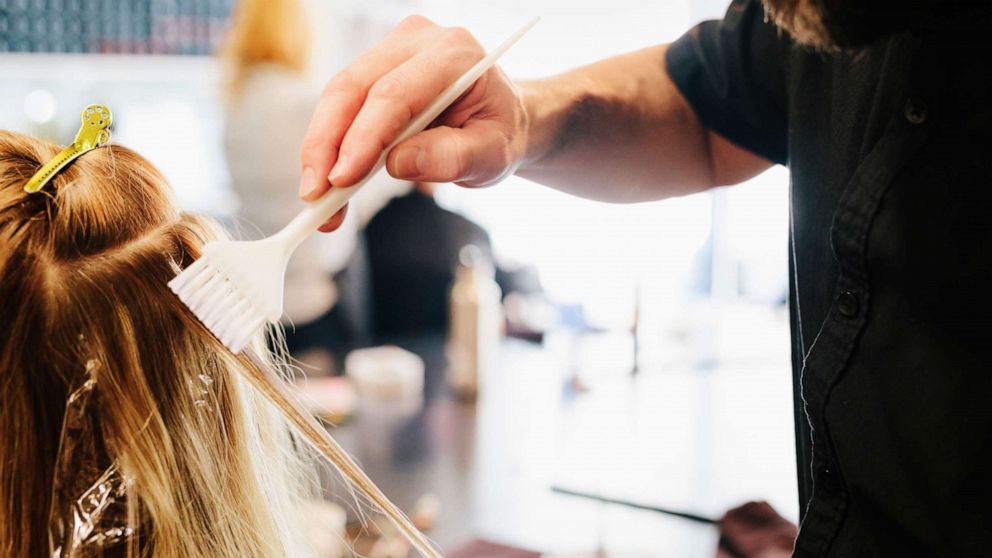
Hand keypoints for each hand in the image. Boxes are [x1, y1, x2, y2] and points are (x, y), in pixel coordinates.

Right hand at [299, 15, 529, 230]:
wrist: (500, 117)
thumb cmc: (499, 133)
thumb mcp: (492, 154)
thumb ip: (451, 157)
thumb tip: (398, 164)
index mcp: (454, 54)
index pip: (394, 94)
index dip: (362, 138)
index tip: (341, 181)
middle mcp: (417, 41)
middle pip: (353, 88)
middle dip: (326, 145)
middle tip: (314, 196)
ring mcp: (391, 50)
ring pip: (338, 95)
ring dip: (320, 149)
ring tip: (317, 199)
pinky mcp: (374, 67)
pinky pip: (341, 105)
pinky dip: (329, 145)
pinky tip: (327, 181)